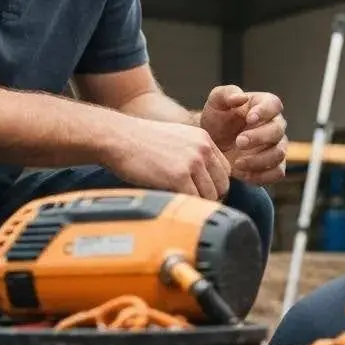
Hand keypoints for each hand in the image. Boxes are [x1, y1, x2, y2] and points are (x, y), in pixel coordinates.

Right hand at [102, 113, 231, 199]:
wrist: (119, 138)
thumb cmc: (141, 141)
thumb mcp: (177, 138)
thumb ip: (193, 154)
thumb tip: (203, 180)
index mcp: (204, 139)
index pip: (225, 170)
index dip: (215, 185)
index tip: (204, 194)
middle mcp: (202, 149)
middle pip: (222, 184)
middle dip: (210, 198)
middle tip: (195, 205)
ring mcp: (192, 162)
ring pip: (210, 195)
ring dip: (198, 204)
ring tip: (183, 205)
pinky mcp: (179, 176)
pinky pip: (194, 200)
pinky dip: (186, 206)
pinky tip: (175, 204)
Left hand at [200, 85, 287, 185]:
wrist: (213, 142)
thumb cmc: (217, 119)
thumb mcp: (216, 102)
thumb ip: (226, 94)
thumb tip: (241, 98)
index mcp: (265, 105)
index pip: (274, 104)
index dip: (265, 112)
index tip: (249, 118)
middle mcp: (275, 124)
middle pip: (278, 131)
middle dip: (259, 137)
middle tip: (239, 142)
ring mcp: (276, 146)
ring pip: (279, 153)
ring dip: (259, 160)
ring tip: (237, 162)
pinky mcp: (273, 165)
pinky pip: (277, 173)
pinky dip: (261, 175)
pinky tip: (242, 173)